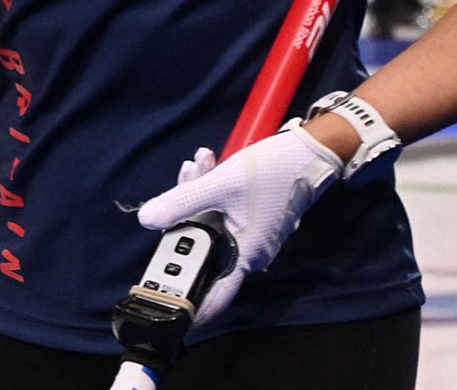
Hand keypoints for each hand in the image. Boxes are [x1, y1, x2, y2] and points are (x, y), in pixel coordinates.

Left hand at [136, 127, 341, 326]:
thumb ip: (181, 202)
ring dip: (198, 192)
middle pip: (203, 244)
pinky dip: (211, 189)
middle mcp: (250, 252)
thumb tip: (147, 218)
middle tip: (183, 180)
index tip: (163, 305)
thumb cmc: (273, 172)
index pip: (214, 296)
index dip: (189, 304)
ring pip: (211, 220)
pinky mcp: (252, 217)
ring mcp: (252, 234)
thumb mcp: (219, 185)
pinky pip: (222, 210)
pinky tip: (206, 163)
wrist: (309, 151)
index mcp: (246, 256)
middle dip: (185, 214)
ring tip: (196, 163)